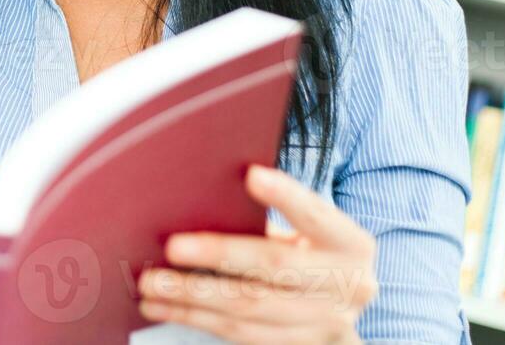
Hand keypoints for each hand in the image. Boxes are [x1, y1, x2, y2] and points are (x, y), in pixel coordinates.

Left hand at [136, 164, 376, 343]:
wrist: (342, 309)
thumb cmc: (312, 254)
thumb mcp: (309, 233)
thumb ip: (271, 219)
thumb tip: (203, 198)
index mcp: (351, 245)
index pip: (316, 214)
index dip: (286, 195)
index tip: (251, 175)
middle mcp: (349, 286)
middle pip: (274, 267)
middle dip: (218, 255)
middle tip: (171, 247)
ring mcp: (327, 325)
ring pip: (249, 308)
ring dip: (193, 296)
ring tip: (152, 284)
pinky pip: (240, 333)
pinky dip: (198, 318)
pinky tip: (165, 307)